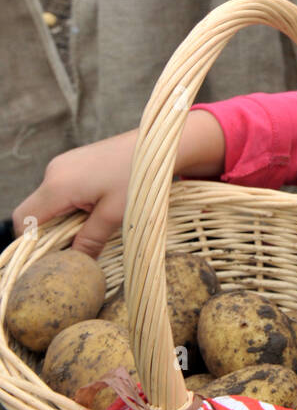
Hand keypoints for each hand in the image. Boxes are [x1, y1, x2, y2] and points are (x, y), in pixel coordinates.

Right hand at [12, 111, 225, 258]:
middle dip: (51, 233)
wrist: (159, 146)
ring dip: (65, 219)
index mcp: (58, 185)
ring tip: (94, 224)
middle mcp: (54, 171)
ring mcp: (63, 164)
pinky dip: (73, 205)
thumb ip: (89, 240)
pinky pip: (62, 190)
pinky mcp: (75, 162)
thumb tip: (75, 263)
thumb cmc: (139, 178)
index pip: (24, 219)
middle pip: (36, 212)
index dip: (32, 243)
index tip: (55, 256)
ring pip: (50, 202)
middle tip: (78, 245)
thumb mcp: (114, 215)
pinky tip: (97, 209)